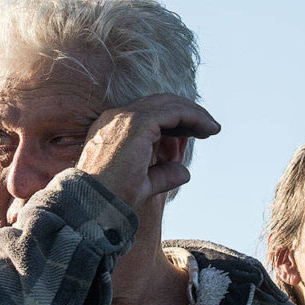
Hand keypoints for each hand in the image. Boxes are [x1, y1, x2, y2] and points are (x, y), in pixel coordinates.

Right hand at [76, 94, 219, 209]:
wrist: (92, 202)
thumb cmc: (110, 198)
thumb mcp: (141, 184)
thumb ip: (162, 175)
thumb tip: (184, 172)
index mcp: (112, 128)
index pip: (149, 112)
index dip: (175, 119)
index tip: (196, 133)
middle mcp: (116, 117)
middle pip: (160, 102)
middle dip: (187, 112)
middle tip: (208, 128)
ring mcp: (126, 118)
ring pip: (169, 103)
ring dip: (194, 113)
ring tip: (212, 128)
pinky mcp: (138, 123)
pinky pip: (174, 112)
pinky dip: (193, 117)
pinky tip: (207, 129)